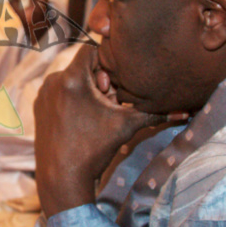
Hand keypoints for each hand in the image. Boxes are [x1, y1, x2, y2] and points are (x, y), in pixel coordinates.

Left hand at [34, 45, 162, 217]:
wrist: (62, 178)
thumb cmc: (94, 150)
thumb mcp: (126, 127)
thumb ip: (154, 114)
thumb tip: (186, 112)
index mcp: (72, 78)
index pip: (92, 48)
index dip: (108, 62)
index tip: (116, 83)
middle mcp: (53, 80)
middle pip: (83, 66)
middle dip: (100, 80)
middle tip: (110, 103)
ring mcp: (43, 93)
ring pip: (72, 79)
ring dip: (87, 89)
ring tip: (97, 113)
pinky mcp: (39, 105)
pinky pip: (60, 91)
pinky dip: (74, 98)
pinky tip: (83, 119)